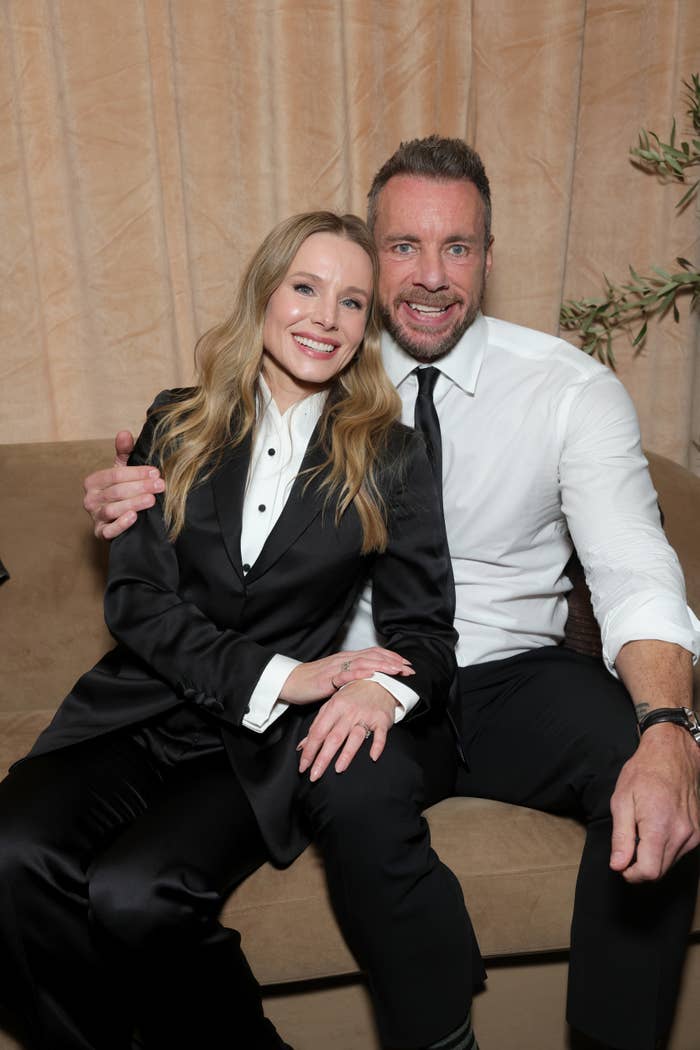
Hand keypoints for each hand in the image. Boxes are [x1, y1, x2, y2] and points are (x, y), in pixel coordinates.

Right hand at [83, 431, 163, 539]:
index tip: (156, 472)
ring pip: (113, 509)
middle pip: (116, 492)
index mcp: (93, 481)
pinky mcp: (100, 533)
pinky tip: (134, 517)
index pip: (115, 475)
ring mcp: (94, 517)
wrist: (121, 518)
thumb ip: (124, 452)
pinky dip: (120, 524)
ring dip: (133, 504)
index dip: (136, 473)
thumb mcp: (123, 469)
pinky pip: (108, 531)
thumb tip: (125, 433)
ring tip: (151, 500)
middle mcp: (90, 499)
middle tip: (161, 486)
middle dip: (140, 487)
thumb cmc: (123, 489)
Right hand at [280, 647, 413, 703]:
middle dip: (393, 662)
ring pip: (363, 663)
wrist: (292, 682)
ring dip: (382, 665)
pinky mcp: (328, 678)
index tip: (407, 664)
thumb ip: (353, 676)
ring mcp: (336, 667)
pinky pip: (345, 674)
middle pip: (373, 656)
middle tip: (409, 668)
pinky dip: (359, 673)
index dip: (392, 657)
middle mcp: (344, 659)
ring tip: (396, 669)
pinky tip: (370, 674)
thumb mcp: (338, 677)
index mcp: (348, 658)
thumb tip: (373, 680)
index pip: (374, 654)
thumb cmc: (314, 681)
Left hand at [297, 680, 397, 780]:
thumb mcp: (332, 705)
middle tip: (315, 775)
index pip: (318, 732)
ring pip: (355, 737)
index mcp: (334, 707)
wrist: (379, 680)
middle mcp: (349, 712)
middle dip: (323, 758)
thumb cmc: (353, 694)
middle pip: (334, 738)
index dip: (309, 750)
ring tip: (338, 769)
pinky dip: (377, 745)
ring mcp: (366, 716)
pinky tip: (372, 757)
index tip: (303, 766)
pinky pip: (380, 735)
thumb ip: (318, 724)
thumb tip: (303, 746)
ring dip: (347, 754)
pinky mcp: (381, 719)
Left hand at [610, 723, 699, 882]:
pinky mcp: (698, 832)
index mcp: (659, 826)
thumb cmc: (644, 772)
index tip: (621, 864)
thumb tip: (618, 865)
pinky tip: (655, 829)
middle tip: (627, 848)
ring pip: (669, 863)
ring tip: (641, 831)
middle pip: (659, 871)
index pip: (649, 871)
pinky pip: (679, 852)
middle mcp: (681, 834)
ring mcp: (693, 834)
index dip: (631, 874)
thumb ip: (621, 837)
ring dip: (653, 857)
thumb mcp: (622, 800)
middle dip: (640, 867)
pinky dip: (665, 848)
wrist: (672, 754)